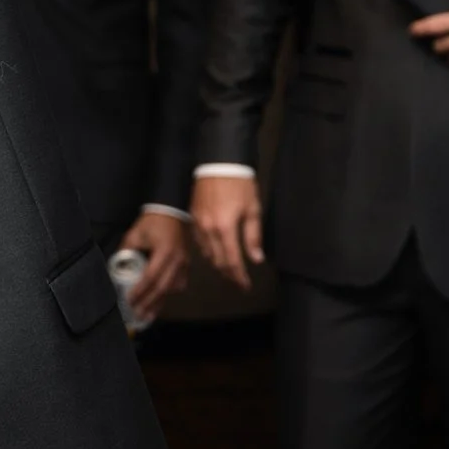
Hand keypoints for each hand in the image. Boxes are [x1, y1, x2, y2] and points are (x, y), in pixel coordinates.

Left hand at [119, 210, 191, 317]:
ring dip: (159, 303)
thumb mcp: (135, 234)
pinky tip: (159, 304)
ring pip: (172, 289)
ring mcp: (184, 263)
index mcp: (165, 251)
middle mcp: (177, 260)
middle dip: (148, 303)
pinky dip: (168, 295)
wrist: (170, 211)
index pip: (151, 277)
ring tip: (147, 315)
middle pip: (162, 288)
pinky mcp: (186, 265)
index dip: (140, 291)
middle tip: (137, 314)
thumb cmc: (152, 222)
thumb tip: (116, 270)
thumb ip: (126, 252)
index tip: (129, 300)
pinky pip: (178, 285)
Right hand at [192, 173, 264, 290]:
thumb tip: (256, 259)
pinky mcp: (193, 217)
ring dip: (219, 264)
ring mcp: (198, 224)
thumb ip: (253, 236)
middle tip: (239, 281)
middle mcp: (208, 230)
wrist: (218, 162)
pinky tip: (216, 252)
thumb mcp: (253, 209)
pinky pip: (200, 242)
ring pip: (207, 254)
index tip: (246, 287)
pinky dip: (209, 251)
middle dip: (229, 274)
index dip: (239, 277)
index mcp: (225, 228)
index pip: (232, 261)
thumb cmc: (240, 184)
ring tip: (230, 269)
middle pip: (218, 262)